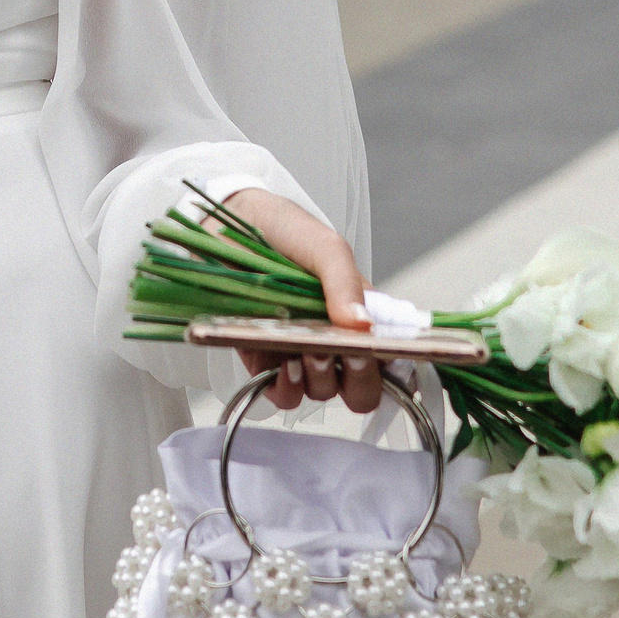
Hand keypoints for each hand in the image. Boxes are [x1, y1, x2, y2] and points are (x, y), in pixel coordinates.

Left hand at [220, 188, 383, 413]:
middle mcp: (332, 338)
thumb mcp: (325, 247)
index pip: (388, 355)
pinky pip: (284, 395)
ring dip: (322, 379)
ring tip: (307, 349)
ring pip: (325, 392)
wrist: (226, 222)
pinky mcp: (263, 359)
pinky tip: (285, 366)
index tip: (380, 354)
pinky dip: (289, 389)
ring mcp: (298, 351)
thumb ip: (346, 282)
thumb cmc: (283, 230)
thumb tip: (364, 325)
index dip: (392, 365)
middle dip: (360, 381)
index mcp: (357, 313)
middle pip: (362, 388)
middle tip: (347, 354)